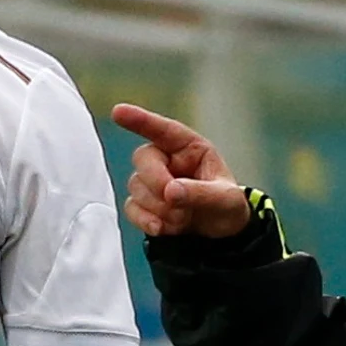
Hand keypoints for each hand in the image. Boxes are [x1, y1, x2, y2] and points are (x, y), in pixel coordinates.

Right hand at [110, 103, 250, 237]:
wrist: (222, 234)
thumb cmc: (227, 207)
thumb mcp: (225, 199)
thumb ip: (199, 193)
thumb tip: (170, 191)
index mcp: (190, 148)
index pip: (163, 130)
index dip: (140, 120)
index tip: (118, 111)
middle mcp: (167, 160)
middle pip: (143, 159)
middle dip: (156, 181)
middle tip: (175, 202)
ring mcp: (152, 182)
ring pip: (136, 187)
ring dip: (158, 207)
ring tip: (183, 218)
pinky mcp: (143, 205)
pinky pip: (132, 208)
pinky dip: (146, 220)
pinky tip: (163, 228)